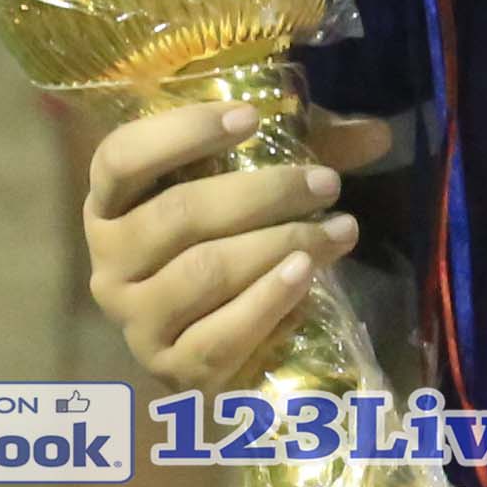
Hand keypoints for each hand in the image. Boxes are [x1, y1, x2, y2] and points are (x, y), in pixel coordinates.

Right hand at [82, 102, 392, 393]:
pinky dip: (269, 300)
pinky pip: (221, 334)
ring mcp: (135, 320)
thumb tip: (378, 133)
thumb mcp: (254, 194)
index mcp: (111, 204)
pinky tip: (306, 275)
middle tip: (327, 183)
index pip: (122, 157)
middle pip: (179, 214)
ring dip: (279, 245)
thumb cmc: (227, 250)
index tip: (251, 117)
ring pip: (205, 271)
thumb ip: (302, 155)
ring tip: (337, 230)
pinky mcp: (170, 369)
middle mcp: (107, 262)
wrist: (208, 352)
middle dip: (263, 194)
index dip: (181, 131)